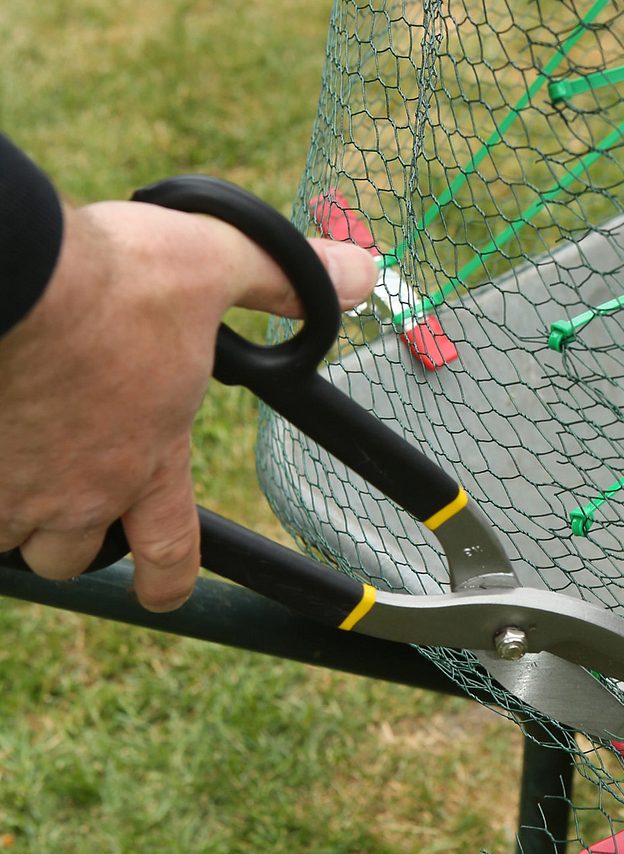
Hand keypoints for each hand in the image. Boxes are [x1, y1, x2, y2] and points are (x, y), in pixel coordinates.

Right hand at [0, 198, 376, 611]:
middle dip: (79, 543)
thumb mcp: (215, 262)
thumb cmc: (113, 275)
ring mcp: (17, 485)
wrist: (14, 271)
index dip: (168, 582)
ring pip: (14, 539)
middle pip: (75, 557)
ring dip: (20, 516)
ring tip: (25, 470)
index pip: (172, 552)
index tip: (163, 591)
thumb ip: (283, 279)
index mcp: (152, 458)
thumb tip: (360, 274)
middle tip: (77, 505)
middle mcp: (82, 490)